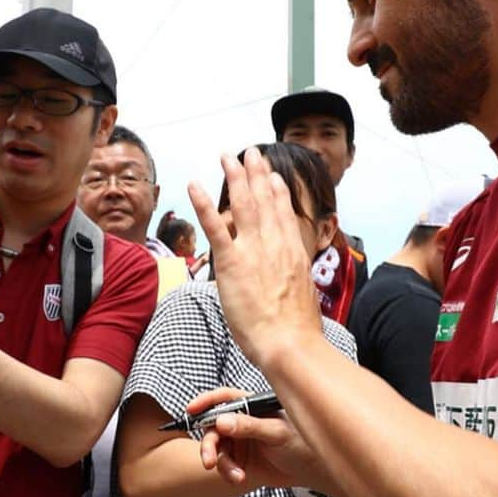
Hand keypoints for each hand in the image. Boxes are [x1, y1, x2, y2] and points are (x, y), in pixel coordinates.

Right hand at [186, 387, 297, 489]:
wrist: (311, 471)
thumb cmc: (301, 442)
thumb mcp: (277, 432)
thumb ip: (249, 426)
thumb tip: (221, 421)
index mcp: (251, 407)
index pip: (224, 398)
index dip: (206, 401)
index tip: (191, 410)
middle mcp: (241, 422)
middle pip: (213, 427)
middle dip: (208, 445)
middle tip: (208, 461)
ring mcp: (239, 442)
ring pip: (216, 449)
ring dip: (221, 464)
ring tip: (236, 476)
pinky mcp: (239, 461)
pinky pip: (223, 466)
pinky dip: (227, 473)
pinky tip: (239, 478)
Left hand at [188, 148, 321, 368]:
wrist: (290, 344)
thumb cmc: (297, 332)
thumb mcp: (302, 298)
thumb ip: (293, 284)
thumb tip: (290, 287)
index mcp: (293, 253)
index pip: (284, 214)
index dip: (277, 192)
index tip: (273, 176)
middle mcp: (275, 244)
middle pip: (264, 200)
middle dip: (256, 173)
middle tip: (250, 152)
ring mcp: (254, 250)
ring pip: (243, 204)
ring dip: (234, 177)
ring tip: (227, 156)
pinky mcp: (231, 263)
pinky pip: (215, 227)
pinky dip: (203, 204)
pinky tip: (194, 185)